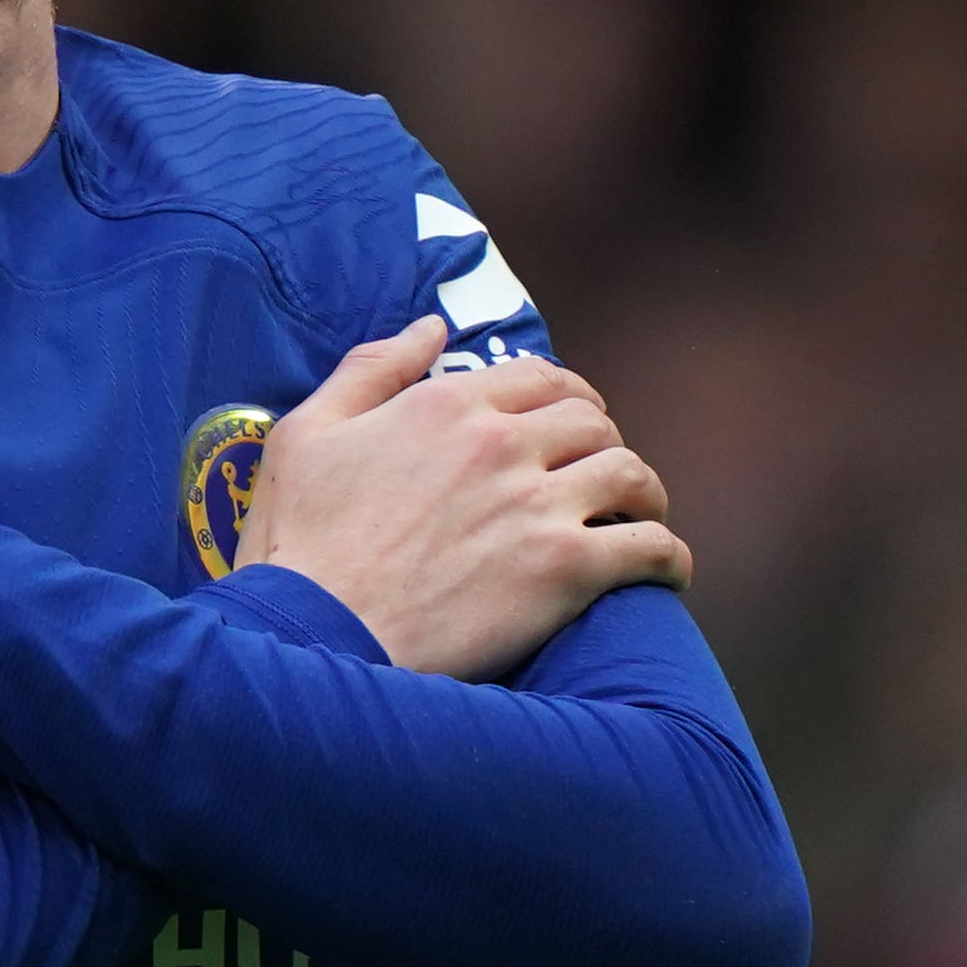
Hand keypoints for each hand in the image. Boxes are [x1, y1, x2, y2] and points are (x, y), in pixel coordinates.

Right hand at [235, 316, 689, 680]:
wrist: (313, 638)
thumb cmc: (298, 543)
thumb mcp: (307, 432)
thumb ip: (372, 368)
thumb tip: (432, 328)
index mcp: (447, 405)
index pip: (542, 378)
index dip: (567, 396)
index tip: (572, 421)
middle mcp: (502, 443)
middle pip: (593, 422)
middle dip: (604, 442)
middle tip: (603, 471)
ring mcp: (539, 507)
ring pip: (631, 475)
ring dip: (644, 494)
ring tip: (641, 516)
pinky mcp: (564, 572)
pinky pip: (647, 548)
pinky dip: (668, 555)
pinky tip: (667, 569)